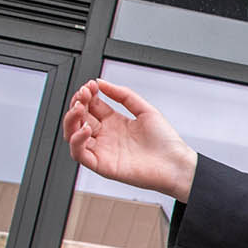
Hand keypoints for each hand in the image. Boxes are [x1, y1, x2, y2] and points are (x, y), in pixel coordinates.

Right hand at [62, 79, 199, 201]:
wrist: (176, 164)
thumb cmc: (166, 142)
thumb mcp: (145, 110)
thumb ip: (124, 95)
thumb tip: (101, 82)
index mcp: (115, 122)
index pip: (91, 106)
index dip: (87, 95)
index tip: (90, 85)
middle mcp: (106, 136)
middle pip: (79, 119)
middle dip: (77, 104)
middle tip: (83, 94)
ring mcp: (103, 150)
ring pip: (72, 135)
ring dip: (71, 120)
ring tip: (79, 108)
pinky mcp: (102, 165)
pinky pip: (79, 154)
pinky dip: (77, 140)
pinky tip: (86, 129)